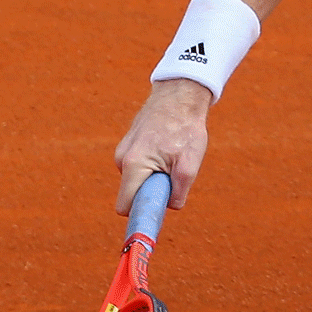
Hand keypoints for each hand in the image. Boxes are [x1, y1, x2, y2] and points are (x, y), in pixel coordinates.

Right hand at [114, 78, 212, 212]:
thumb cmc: (185, 128)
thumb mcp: (189, 163)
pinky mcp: (129, 143)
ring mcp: (123, 150)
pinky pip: (140, 165)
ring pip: (138, 178)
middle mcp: (122, 159)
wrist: (180, 95)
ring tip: (172, 157)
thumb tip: (170, 205)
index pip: (125, 205)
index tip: (154, 216)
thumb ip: (178, 190)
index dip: (140, 213)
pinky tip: (166, 148)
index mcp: (133, 165)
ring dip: (154, 176)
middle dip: (151, 192)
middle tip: (172, 177)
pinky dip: (153, 164)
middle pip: (133, 193)